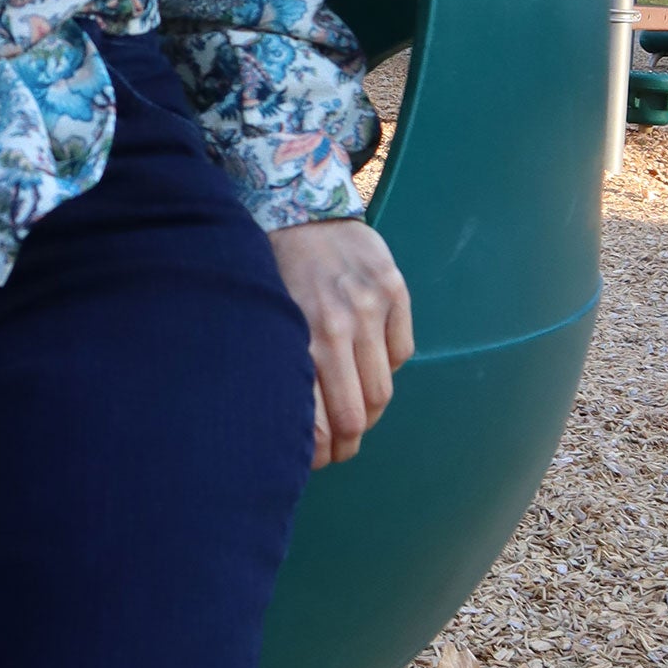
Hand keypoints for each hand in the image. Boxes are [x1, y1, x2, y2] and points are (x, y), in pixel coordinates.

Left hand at [268, 217, 412, 469]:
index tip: (315, 460)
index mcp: (299, 338)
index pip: (320, 423)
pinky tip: (367, 366)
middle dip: (347, 444)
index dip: (320, 453)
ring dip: (369, 413)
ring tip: (354, 416)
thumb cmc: (272, 270)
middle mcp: (338, 325)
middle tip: (337, 449)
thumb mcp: (265, 320)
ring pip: (382, 390)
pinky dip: (387, 368)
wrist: (298, 206)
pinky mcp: (396, 291)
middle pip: (357, 415)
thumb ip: (283, 367)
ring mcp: (371, 308)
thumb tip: (296, 427)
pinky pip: (401, 354)